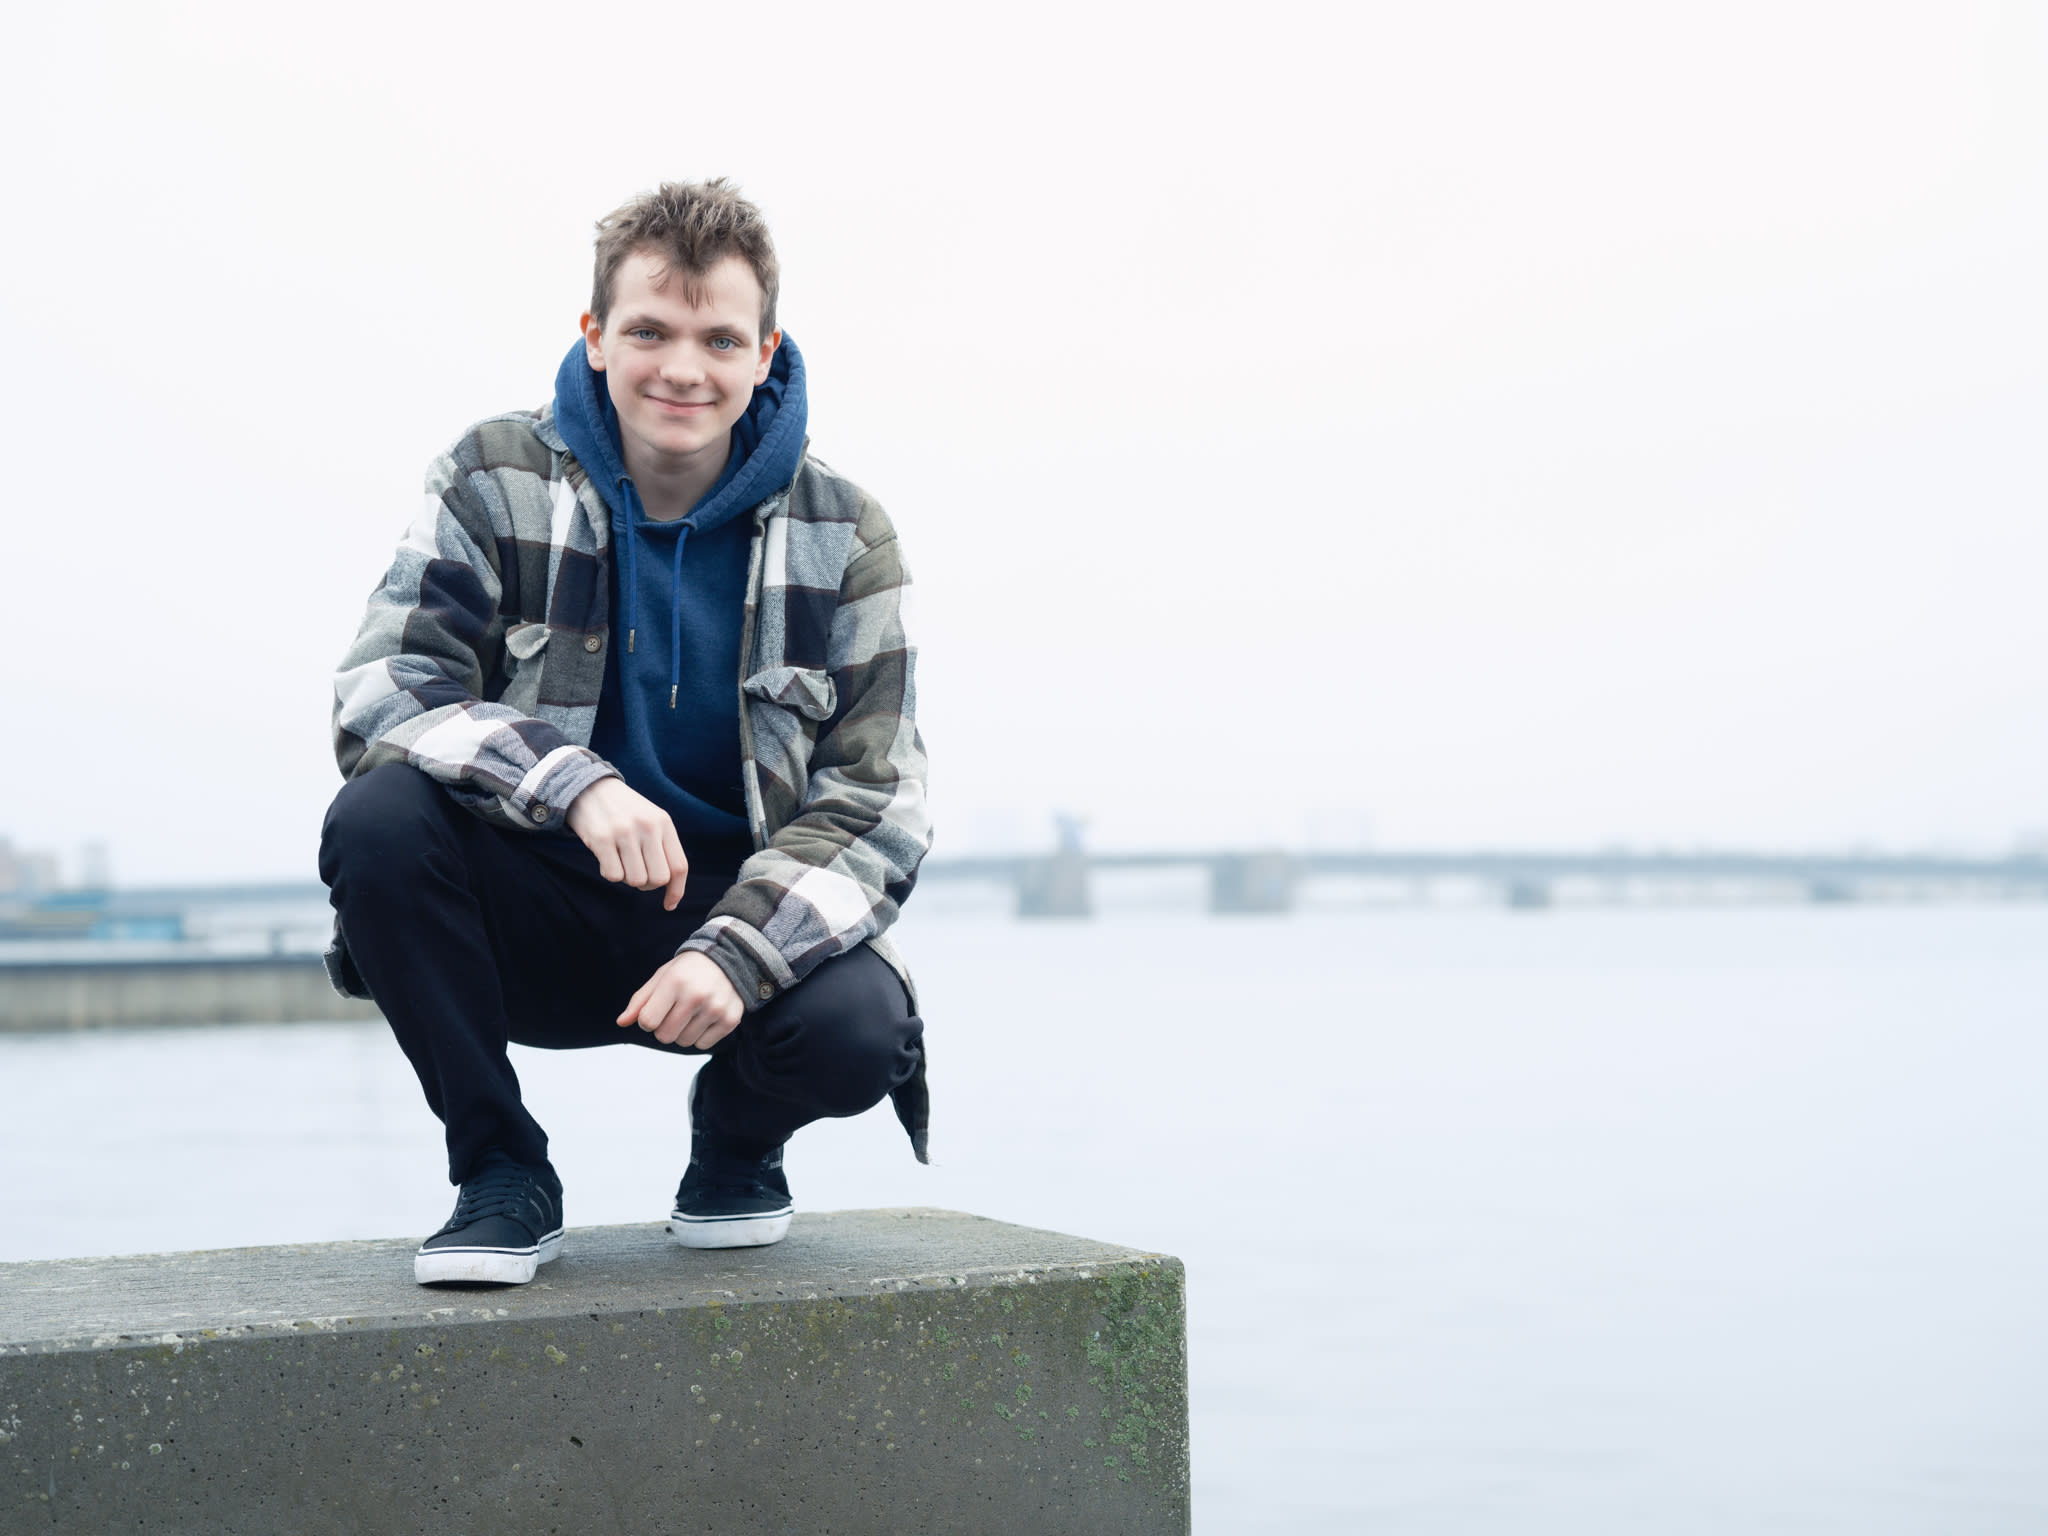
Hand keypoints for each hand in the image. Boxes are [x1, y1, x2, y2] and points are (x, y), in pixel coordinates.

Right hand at [567, 777, 688, 910]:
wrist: (589, 787)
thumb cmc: (624, 811)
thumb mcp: (651, 820)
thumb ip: (663, 847)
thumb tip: (671, 888)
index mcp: (664, 823)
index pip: (679, 866)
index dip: (676, 891)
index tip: (669, 904)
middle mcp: (647, 826)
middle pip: (658, 878)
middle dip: (648, 884)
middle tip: (637, 872)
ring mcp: (624, 832)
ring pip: (635, 880)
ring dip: (627, 878)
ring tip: (621, 860)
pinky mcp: (601, 838)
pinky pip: (613, 876)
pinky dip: (610, 873)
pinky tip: (607, 858)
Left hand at [618, 952, 744, 1049]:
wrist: (730, 960)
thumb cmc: (688, 970)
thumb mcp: (662, 977)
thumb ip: (640, 1000)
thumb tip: (621, 1023)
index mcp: (675, 982)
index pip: (647, 1022)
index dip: (647, 1020)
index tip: (656, 1010)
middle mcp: (696, 995)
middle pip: (665, 1036)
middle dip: (664, 1028)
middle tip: (674, 1012)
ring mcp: (715, 1009)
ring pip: (684, 1042)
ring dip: (683, 1032)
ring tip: (691, 1013)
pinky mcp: (730, 1020)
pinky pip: (703, 1045)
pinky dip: (700, 1036)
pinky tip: (705, 1018)